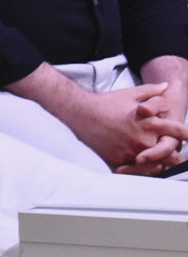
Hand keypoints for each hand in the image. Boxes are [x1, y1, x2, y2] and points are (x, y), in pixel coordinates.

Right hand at [61, 82, 187, 169]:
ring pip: (155, 165)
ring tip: (161, 165)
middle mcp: (143, 138)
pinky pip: (137, 170)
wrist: (80, 113)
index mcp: (149, 122)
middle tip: (178, 159)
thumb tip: (166, 86)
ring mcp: (132, 151)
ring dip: (159, 164)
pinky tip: (142, 167)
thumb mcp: (129, 94)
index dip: (187, 134)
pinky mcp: (120, 159)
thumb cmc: (105, 103)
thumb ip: (151, 91)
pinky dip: (141, 169)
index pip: (176, 130)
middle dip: (175, 155)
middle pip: (170, 153)